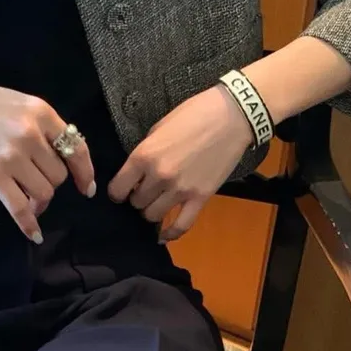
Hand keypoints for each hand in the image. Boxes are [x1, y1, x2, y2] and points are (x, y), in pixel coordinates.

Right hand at [0, 68, 95, 242]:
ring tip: (30, 202)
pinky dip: (29, 224)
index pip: (77, 149)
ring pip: (44, 192)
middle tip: (37, 186)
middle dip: (51, 185)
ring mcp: (11, 156)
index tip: (86, 188)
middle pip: (58, 176)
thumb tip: (62, 155)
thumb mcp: (19, 103)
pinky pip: (19, 207)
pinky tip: (34, 234)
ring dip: (40, 202)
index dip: (85, 173)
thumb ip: (41, 126)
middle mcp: (31, 135)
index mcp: (42, 114)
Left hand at [107, 85, 252, 241]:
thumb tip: (136, 173)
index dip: (118, 192)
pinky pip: (181, 225)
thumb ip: (145, 153)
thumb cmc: (194, 114)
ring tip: (158, 201)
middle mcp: (159, 176)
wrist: (232, 116)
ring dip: (152, 210)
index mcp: (144, 155)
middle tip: (146, 190)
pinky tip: (162, 236)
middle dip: (138, 197)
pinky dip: (170, 234)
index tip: (122, 190)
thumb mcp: (159, 128)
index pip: (118, 188)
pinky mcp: (201, 197)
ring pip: (152, 216)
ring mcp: (180, 189)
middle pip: (136, 203)